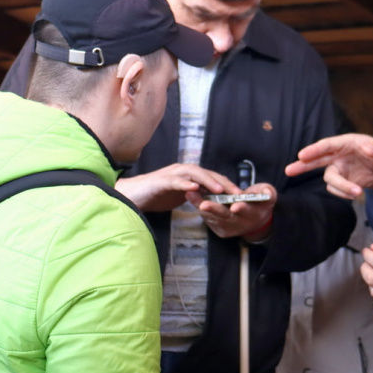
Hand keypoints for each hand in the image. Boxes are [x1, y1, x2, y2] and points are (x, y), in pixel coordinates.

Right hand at [116, 164, 236, 212]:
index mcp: (188, 176)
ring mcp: (171, 174)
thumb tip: (212, 201)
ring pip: (193, 173)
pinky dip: (184, 183)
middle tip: (236, 192)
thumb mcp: (180, 197)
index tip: (240, 195)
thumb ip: (195, 196)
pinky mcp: (160, 181)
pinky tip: (194, 188)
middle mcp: (182, 171)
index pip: (211, 178)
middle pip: (206, 173)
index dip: (226, 185)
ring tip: (219, 189)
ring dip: (207, 180)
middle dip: (222, 182)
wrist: (132, 196)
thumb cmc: (156, 196)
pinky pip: (174, 181)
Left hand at [186, 183, 276, 239]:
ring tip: (191, 194)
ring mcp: (228, 227)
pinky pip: (207, 218)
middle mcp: (240, 223)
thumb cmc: (260, 202)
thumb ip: (268, 193)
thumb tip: (266, 192)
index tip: (235, 206)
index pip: (247, 211)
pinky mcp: (218, 228)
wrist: (254, 218)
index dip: (242, 208)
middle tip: (204, 204)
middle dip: (215, 209)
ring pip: (213, 217)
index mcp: (253, 214)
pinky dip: (199, 208)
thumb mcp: (269, 195)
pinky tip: (192, 197)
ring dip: (200, 206)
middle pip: (226, 217)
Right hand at [285, 134, 372, 198]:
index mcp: (345, 143)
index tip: (302, 155)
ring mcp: (337, 169)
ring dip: (341, 187)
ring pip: (330, 180)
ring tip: (358, 192)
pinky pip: (335, 189)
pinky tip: (355, 193)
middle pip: (315, 160)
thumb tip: (370, 149)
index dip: (314, 150)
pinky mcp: (340, 181)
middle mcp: (337, 156)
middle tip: (288, 171)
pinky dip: (344, 193)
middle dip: (302, 165)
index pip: (326, 146)